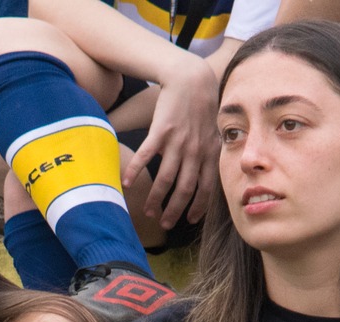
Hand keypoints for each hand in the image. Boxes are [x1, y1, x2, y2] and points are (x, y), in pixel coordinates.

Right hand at [129, 55, 220, 227]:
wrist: (191, 78)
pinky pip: (146, 155)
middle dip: (174, 210)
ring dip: (155, 198)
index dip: (198, 207)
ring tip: (148, 211)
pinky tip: (126, 183)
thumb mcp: (212, 133)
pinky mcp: (160, 130)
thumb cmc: (201, 107)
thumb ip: (207, 156)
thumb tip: (200, 177)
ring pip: (166, 178)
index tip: (189, 220)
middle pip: (184, 189)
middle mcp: (194, 150)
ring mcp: (177, 141)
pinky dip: (135, 170)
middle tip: (165, 224)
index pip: (205, 188)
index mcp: (208, 153)